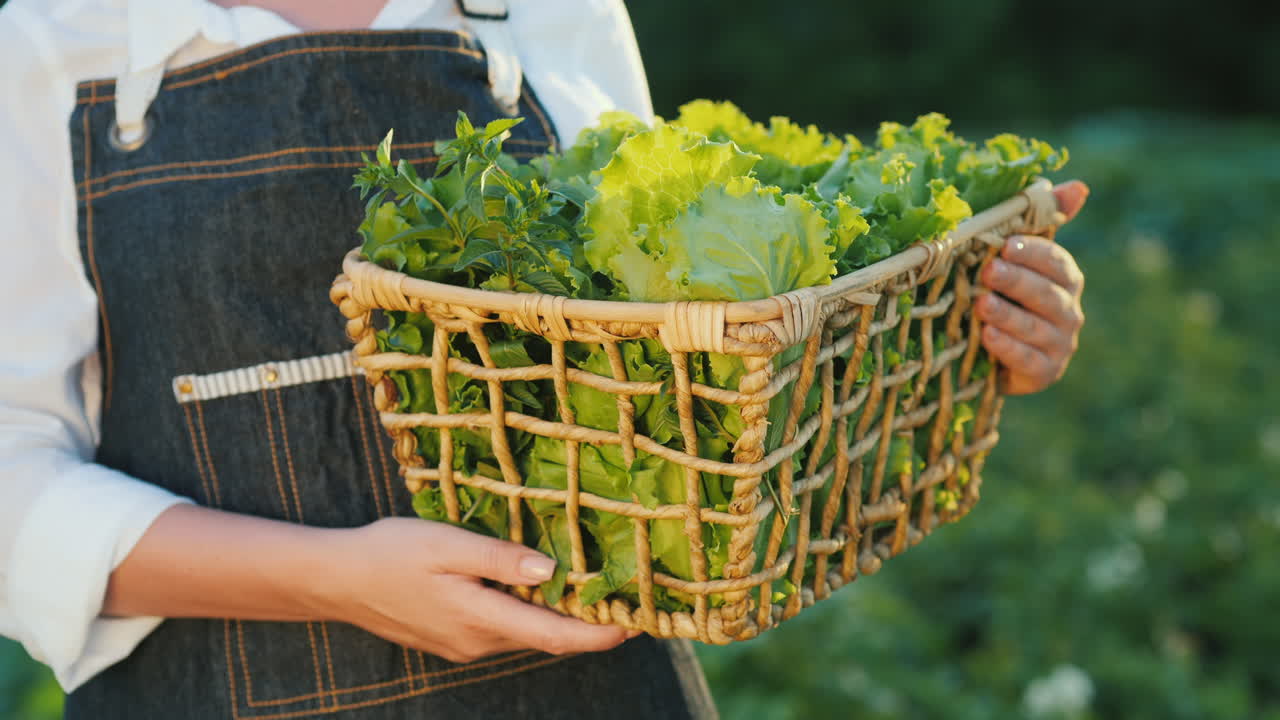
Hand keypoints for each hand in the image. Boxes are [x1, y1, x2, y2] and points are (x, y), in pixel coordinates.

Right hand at [105, 505, 630, 663]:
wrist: (337, 579)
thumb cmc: (391, 553)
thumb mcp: (447, 544)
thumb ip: (500, 559)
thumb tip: (552, 572)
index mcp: (482, 619)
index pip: (556, 636)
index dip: (600, 633)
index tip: (637, 622)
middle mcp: (479, 641)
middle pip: (547, 637)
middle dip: (588, 621)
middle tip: (628, 596)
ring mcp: (465, 642)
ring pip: (525, 631)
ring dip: (559, 615)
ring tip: (593, 585)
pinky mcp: (453, 635)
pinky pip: (503, 626)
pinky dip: (529, 611)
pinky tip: (537, 586)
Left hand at [976, 181, 1088, 394]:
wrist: (991, 354)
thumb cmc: (1002, 295)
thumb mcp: (1013, 259)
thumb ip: (1043, 222)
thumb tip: (1078, 187)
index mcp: (1064, 279)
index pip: (1057, 262)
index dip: (1034, 254)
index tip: (1007, 245)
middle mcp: (1068, 311)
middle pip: (1047, 294)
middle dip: (1017, 282)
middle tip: (987, 272)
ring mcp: (1059, 344)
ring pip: (1037, 328)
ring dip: (1009, 316)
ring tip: (982, 306)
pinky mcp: (1044, 373)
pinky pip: (1028, 360)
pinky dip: (1009, 349)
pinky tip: (988, 337)